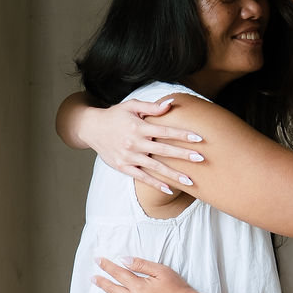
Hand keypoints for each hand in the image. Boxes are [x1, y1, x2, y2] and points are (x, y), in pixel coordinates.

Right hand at [83, 97, 204, 193]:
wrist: (91, 128)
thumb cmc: (115, 115)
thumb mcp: (131, 106)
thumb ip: (152, 107)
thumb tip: (171, 103)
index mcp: (138, 127)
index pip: (165, 131)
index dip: (182, 134)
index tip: (199, 137)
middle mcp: (134, 143)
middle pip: (163, 150)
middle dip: (183, 155)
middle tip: (201, 158)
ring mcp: (129, 156)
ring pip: (155, 167)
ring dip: (173, 174)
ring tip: (190, 181)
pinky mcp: (123, 166)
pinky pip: (142, 177)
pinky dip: (155, 184)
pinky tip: (169, 189)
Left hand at [92, 257, 201, 292]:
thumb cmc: (178, 288)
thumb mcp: (161, 271)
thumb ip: (141, 265)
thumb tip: (123, 260)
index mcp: (139, 285)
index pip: (118, 273)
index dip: (107, 266)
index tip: (98, 261)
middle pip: (114, 289)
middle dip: (102, 282)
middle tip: (92, 278)